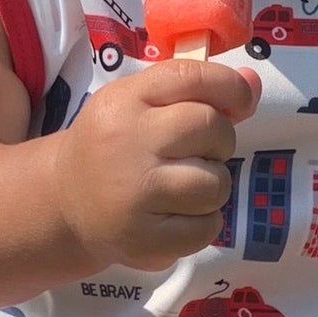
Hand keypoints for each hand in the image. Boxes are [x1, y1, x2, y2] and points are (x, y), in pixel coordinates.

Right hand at [55, 58, 260, 272]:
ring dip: (212, 186)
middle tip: (199, 152)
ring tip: (185, 187)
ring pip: (215, 184)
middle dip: (220, 141)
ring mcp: (135, 196)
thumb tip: (253, 85)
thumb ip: (196, 90)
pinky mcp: (144, 240)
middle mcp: (127, 144)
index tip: (240, 103)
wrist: (64, 201)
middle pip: (212, 128)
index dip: (231, 88)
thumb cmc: (114, 144)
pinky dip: (204, 222)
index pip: (192, 77)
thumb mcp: (140, 103)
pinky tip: (178, 215)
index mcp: (124, 101)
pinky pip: (208, 228)